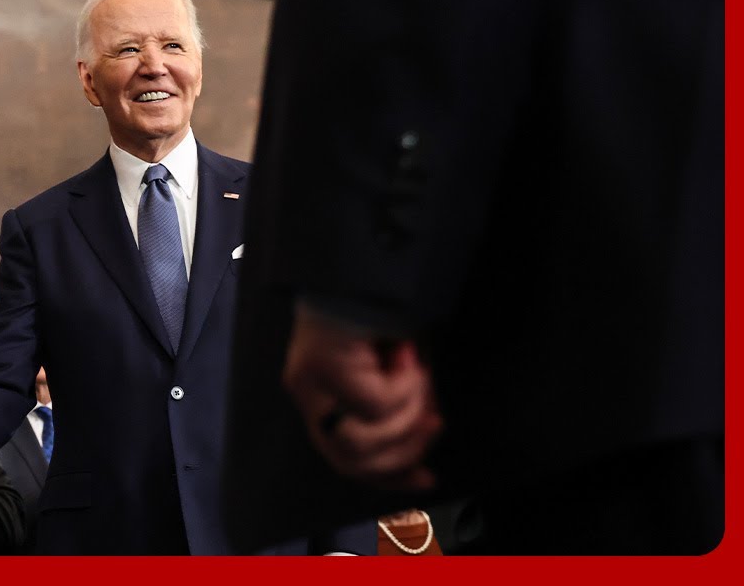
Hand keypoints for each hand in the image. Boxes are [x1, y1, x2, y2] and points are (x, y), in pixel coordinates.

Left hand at [281, 302, 441, 490]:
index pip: (345, 462)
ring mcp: (309, 383)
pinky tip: (407, 352)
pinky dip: (406, 384)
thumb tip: (423, 443)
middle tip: (436, 422)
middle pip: (352, 461)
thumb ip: (403, 408)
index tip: (428, 480)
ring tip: (421, 375)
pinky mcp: (323, 369)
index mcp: (318, 399)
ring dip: (408, 414)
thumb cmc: (383, 310)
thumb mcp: (398, 372)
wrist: (366, 262)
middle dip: (404, 451)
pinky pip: (377, 404)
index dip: (388, 477)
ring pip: (365, 439)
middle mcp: (307, 395)